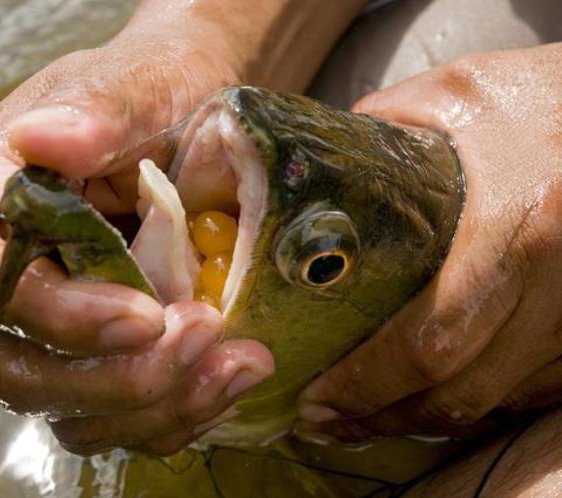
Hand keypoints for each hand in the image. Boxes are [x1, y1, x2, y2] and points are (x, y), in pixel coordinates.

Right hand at [0, 5, 278, 455]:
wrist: (194, 115)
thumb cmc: (155, 90)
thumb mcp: (132, 88)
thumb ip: (92, 115)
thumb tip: (40, 138)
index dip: (63, 315)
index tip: (147, 316)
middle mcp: (11, 272)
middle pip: (23, 367)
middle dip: (113, 376)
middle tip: (202, 339)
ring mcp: (55, 319)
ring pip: (71, 407)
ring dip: (154, 406)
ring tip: (238, 365)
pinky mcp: (101, 348)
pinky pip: (119, 413)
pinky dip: (175, 412)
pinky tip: (230, 380)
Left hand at [295, 43, 561, 443]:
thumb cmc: (551, 95)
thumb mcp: (460, 94)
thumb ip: (384, 127)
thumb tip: (320, 169)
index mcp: (517, 224)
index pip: (431, 339)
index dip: (368, 383)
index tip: (316, 396)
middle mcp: (557, 284)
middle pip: (461, 388)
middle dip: (384, 416)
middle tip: (326, 420)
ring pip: (499, 400)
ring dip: (426, 418)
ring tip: (365, 417)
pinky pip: (535, 388)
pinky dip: (480, 401)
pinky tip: (433, 397)